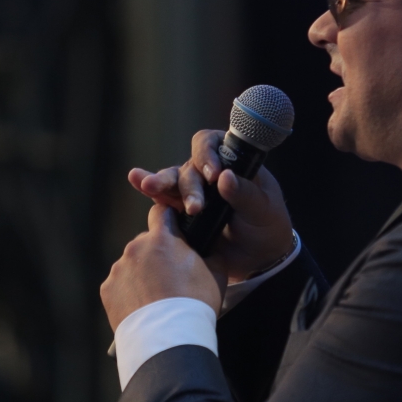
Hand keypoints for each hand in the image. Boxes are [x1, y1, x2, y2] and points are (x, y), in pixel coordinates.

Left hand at [100, 203, 224, 331]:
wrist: (169, 339)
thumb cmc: (195, 304)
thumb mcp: (217, 273)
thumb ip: (210, 253)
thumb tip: (207, 247)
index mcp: (161, 238)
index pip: (160, 213)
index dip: (169, 220)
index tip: (174, 231)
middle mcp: (135, 248)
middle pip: (146, 243)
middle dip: (157, 254)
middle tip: (170, 277)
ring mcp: (118, 269)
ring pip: (132, 265)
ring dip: (142, 274)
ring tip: (156, 298)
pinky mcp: (107, 289)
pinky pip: (119, 285)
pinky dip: (129, 292)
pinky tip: (143, 307)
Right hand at [128, 129, 295, 280]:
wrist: (259, 258)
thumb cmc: (267, 225)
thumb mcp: (263, 209)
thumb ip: (245, 194)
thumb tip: (224, 177)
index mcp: (231, 161)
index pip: (212, 143)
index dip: (207, 154)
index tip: (213, 174)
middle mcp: (208, 170)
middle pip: (189, 166)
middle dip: (190, 186)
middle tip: (196, 207)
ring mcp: (192, 189)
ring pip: (173, 180)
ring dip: (161, 184)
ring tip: (151, 188)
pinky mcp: (180, 211)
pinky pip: (162, 198)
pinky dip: (148, 187)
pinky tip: (135, 178)